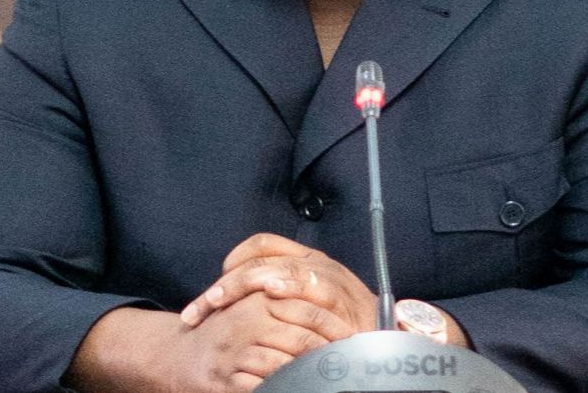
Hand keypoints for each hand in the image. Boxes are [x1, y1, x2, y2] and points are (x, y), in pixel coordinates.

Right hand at [164, 292, 353, 392]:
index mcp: (258, 298)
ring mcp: (236, 352)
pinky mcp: (226, 380)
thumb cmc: (227, 330)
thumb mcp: (253, 305)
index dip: (336, 328)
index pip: (308, 312)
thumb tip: (334, 303)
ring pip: (286, 366)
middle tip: (349, 364)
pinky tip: (298, 388)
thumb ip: (286, 301)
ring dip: (310, 376)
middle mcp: (247, 321)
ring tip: (328, 378)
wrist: (183, 356)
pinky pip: (266, 388)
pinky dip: (285, 390)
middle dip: (329, 355)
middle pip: (302, 340)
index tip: (354, 340)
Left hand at [180, 233, 378, 336]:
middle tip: (202, 307)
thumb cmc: (343, 326)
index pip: (263, 245)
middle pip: (262, 260)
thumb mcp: (309, 304)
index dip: (234, 260)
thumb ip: (281, 295)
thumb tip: (237, 297)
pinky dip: (290, 287)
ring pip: (280, 270)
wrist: (384, 342)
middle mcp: (317, 264)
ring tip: (218, 300)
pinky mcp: (343, 299)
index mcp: (307, 260)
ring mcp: (330, 280)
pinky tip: (269, 293)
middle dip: (226, 284)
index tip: (214, 290)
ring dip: (244, 284)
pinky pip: (312, 289)